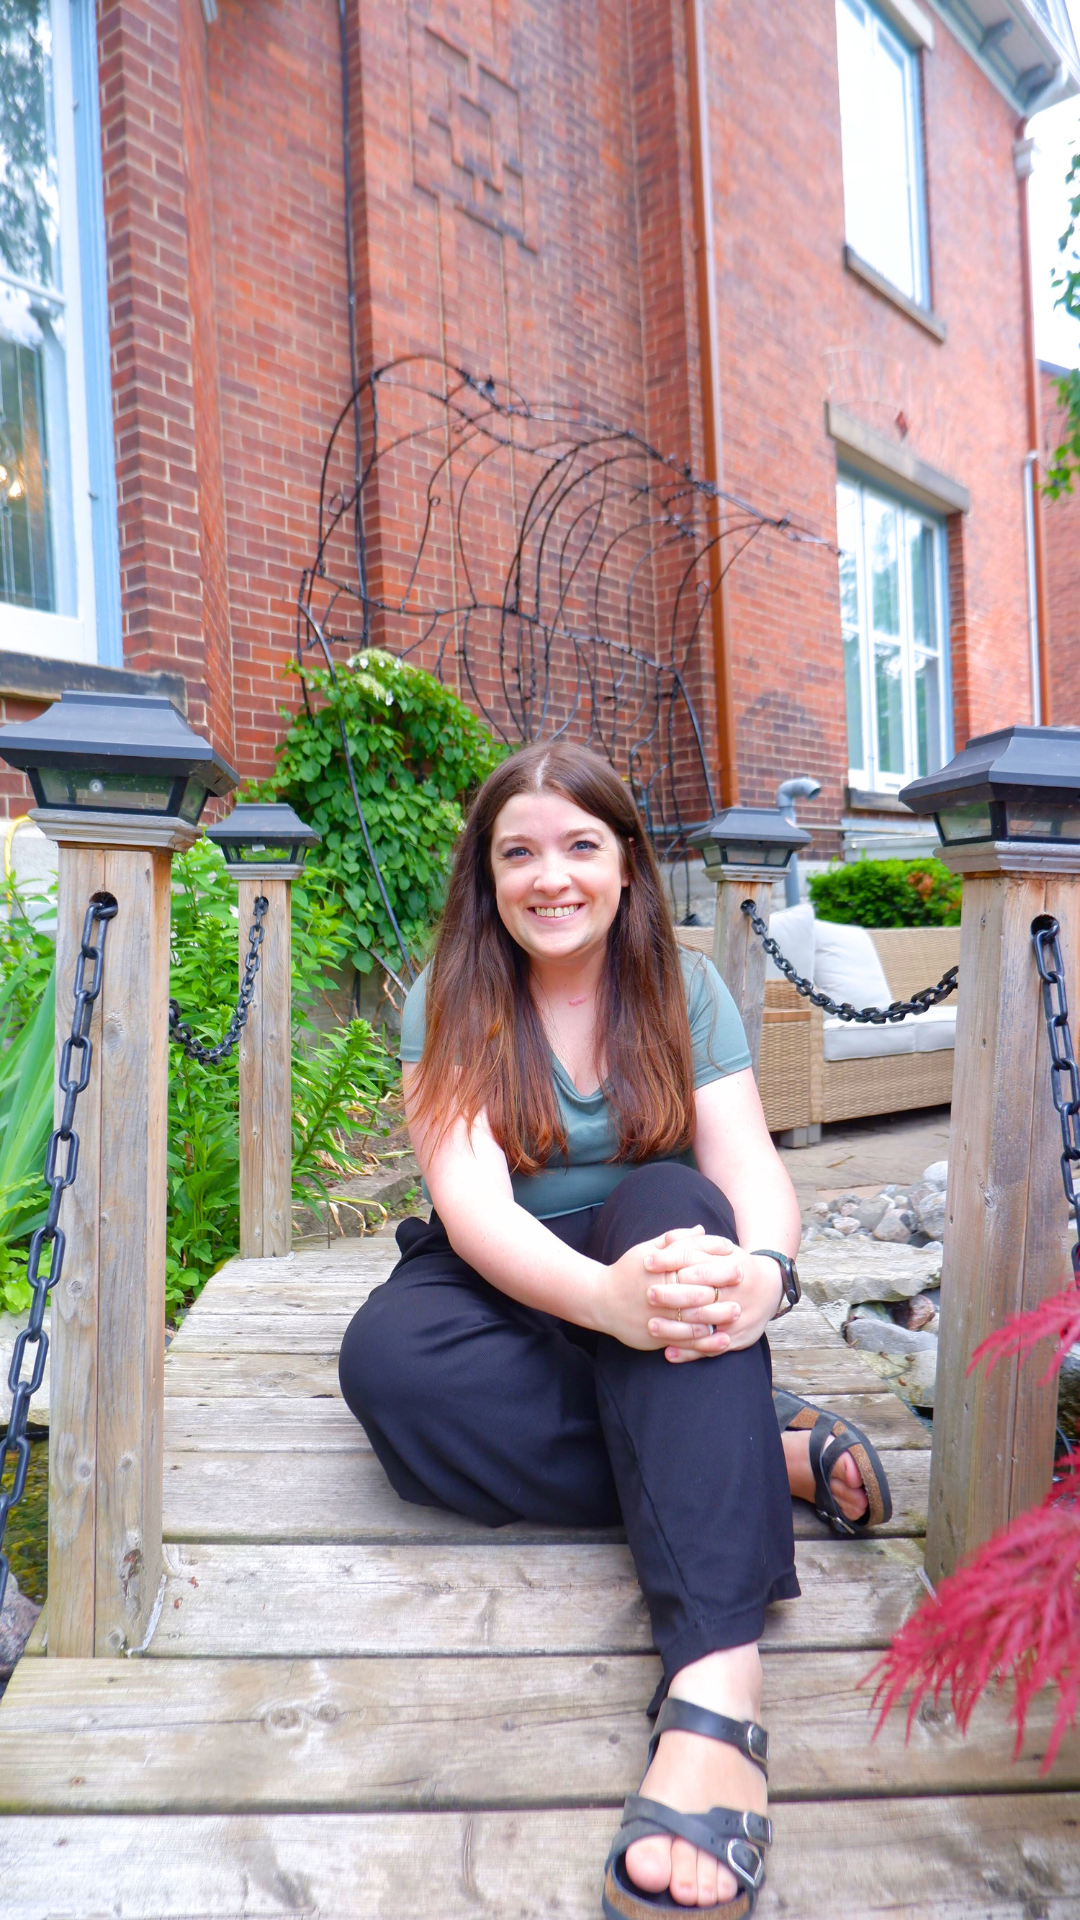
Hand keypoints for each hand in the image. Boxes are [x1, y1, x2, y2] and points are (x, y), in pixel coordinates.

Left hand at [641, 1227, 784, 1363]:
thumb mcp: (721, 1249)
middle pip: (700, 1296)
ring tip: (651, 1326)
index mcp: (730, 1266)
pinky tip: (669, 1353)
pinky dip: (689, 1352)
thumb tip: (667, 1238)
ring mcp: (737, 1318)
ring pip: (703, 1326)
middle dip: (672, 1295)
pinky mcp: (737, 1338)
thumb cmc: (736, 1265)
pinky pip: (711, 1348)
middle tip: (649, 1293)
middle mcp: (735, 1293)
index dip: (670, 1260)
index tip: (646, 1261)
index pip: (697, 1263)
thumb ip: (693, 1244)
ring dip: (676, 1328)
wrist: (770, 1287)